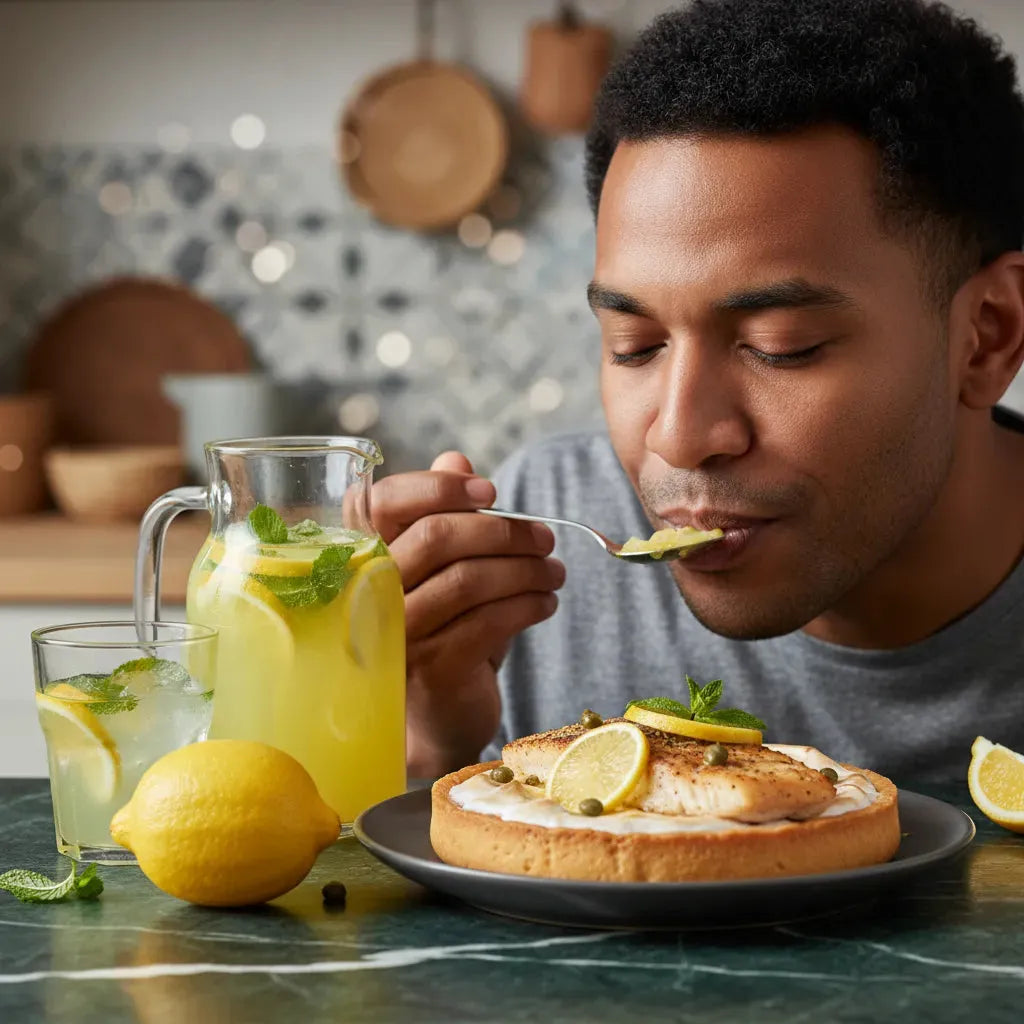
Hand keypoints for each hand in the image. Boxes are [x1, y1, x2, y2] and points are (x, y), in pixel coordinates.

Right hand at [373, 451, 564, 775]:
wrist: (439, 716)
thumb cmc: (441, 630)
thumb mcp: (444, 569)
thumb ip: (445, 512)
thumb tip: (456, 457)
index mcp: (364, 558)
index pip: (383, 502)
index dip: (438, 487)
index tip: (490, 490)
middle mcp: (368, 594)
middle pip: (436, 537)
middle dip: (503, 531)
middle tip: (544, 538)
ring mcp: (397, 634)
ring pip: (469, 580)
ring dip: (526, 570)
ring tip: (555, 572)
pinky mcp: (431, 669)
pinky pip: (489, 621)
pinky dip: (528, 605)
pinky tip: (546, 602)